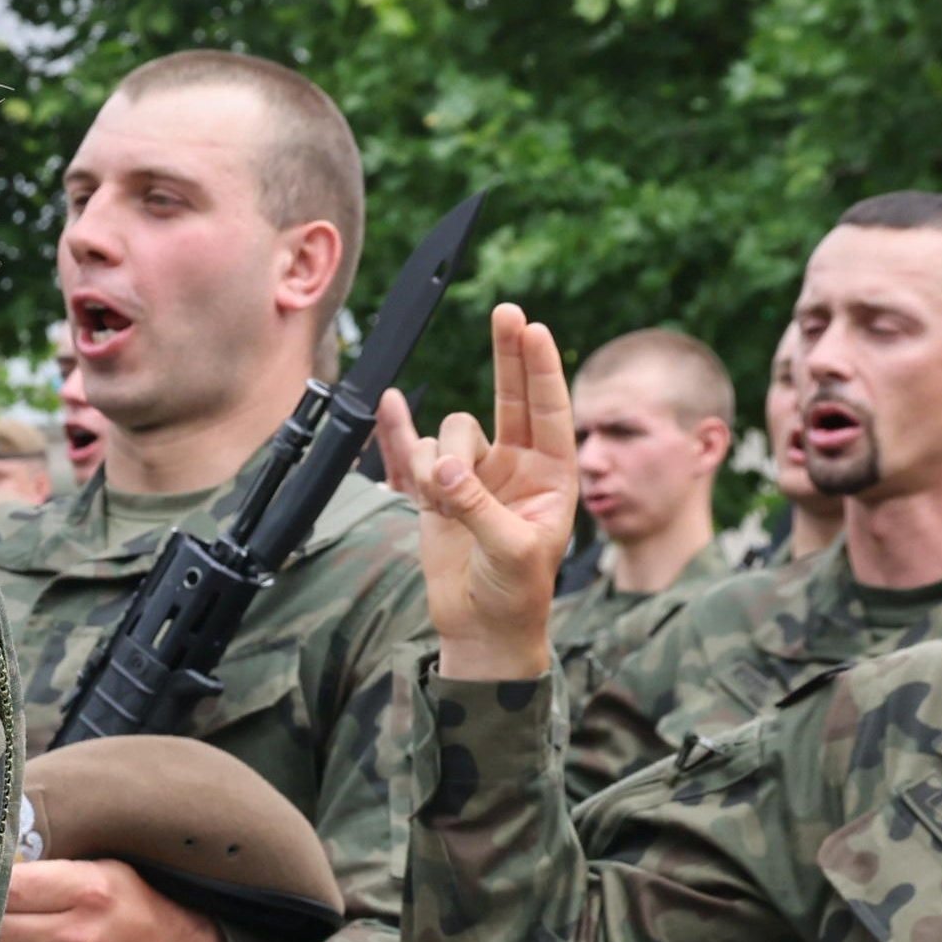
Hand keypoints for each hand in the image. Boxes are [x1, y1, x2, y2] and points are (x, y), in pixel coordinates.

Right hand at [370, 304, 577, 678]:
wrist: (483, 630)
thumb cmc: (516, 595)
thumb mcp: (512, 551)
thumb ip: (480, 507)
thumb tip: (445, 469)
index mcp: (552, 476)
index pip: (549, 410)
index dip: (541, 369)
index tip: (534, 329)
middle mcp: (515, 467)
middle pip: (509, 396)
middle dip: (508, 355)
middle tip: (507, 311)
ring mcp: (475, 476)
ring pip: (449, 436)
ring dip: (438, 462)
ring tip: (443, 505)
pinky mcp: (436, 492)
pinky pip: (412, 452)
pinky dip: (398, 433)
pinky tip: (390, 405)